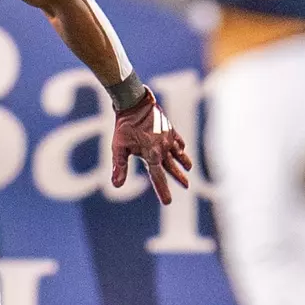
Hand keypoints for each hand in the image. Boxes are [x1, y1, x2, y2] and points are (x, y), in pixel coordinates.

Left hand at [111, 88, 192, 204]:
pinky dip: (180, 146)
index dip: (162, 191)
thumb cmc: (124, 126)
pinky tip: (182, 149)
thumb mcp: (118, 147)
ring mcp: (169, 138)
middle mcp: (164, 148)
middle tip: (186, 186)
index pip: (158, 177)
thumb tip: (116, 185)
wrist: (134, 102)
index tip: (168, 202)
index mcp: (152, 155)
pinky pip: (178, 140)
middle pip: (172, 167)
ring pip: (179, 154)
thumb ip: (119, 167)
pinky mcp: (170, 128)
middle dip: (178, 178)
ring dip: (184, 162)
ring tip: (188, 168)